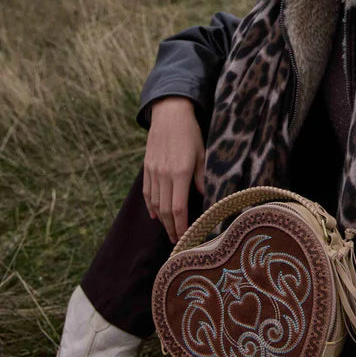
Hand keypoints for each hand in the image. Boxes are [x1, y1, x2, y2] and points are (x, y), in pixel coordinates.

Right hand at [142, 97, 204, 242]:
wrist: (169, 114)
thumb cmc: (190, 133)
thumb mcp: (202, 154)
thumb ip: (202, 177)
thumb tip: (207, 197)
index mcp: (180, 172)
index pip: (178, 208)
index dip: (181, 226)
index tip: (186, 238)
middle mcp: (164, 175)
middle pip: (165, 210)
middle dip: (172, 228)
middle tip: (178, 242)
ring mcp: (153, 172)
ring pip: (155, 204)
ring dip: (162, 220)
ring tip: (170, 231)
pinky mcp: (147, 168)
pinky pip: (148, 192)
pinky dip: (151, 206)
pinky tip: (156, 215)